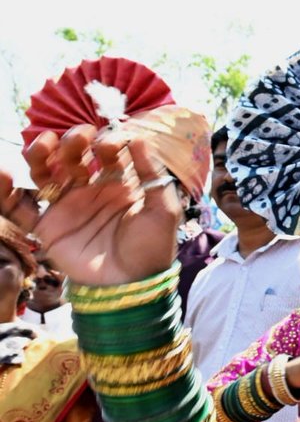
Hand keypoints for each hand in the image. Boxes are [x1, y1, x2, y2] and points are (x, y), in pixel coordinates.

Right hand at [13, 128, 180, 285]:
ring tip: (43, 145)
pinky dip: (5, 192)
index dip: (106, 142)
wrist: (132, 285)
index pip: (107, 153)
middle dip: (73, 141)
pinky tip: (2, 173)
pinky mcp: (47, 227)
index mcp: (119, 183)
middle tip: (80, 137)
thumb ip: (151, 173)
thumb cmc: (152, 247)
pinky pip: (20, 208)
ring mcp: (66, 207)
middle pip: (73, 157)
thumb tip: (137, 137)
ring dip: (40, 155)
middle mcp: (89, 190)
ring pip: (45, 173)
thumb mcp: (162, 208)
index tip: (108, 143)